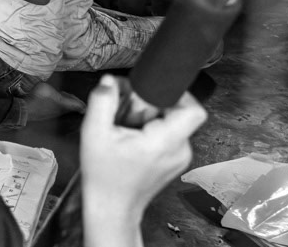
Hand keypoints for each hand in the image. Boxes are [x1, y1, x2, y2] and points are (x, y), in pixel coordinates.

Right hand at [79, 77, 204, 237]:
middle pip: (179, 112)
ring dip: (152, 117)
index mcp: (164, 142)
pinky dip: (154, 129)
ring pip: (175, 122)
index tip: (152, 92)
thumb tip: (110, 81)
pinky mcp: (176, 161)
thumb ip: (102, 101)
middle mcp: (180, 150)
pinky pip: (171, 135)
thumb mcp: (94, 133)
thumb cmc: (104, 174)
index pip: (194, 110)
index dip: (178, 94)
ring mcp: (181, 158)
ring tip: (128, 128)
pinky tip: (134, 139)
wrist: (112, 206)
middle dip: (154, 104)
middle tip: (129, 112)